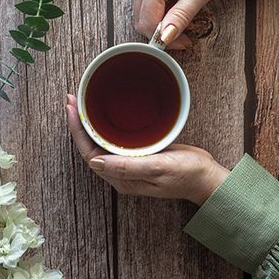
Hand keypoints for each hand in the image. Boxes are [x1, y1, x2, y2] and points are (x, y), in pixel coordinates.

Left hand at [66, 95, 228, 204]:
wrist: (207, 177)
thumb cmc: (187, 174)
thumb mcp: (159, 168)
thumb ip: (128, 167)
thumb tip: (95, 161)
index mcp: (122, 178)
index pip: (89, 154)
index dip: (77, 131)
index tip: (71, 109)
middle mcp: (120, 172)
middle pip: (90, 147)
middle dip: (78, 124)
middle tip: (71, 100)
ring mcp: (128, 164)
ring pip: (100, 142)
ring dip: (88, 123)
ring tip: (80, 103)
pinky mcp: (137, 155)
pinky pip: (113, 140)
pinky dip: (104, 125)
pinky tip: (102, 114)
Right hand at [134, 0, 228, 48]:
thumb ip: (181, 16)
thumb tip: (165, 37)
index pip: (147, 22)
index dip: (163, 38)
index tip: (181, 43)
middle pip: (140, 18)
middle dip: (159, 31)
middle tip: (182, 34)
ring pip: (140, 10)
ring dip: (158, 19)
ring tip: (181, 15)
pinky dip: (157, 7)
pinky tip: (174, 3)